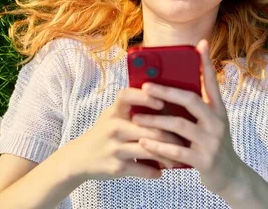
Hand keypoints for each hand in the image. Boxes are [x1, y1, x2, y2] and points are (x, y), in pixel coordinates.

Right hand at [65, 87, 186, 181]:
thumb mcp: (112, 115)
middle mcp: (114, 127)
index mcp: (114, 111)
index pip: (127, 96)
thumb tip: (167, 101)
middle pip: (150, 128)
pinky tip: (161, 170)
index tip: (161, 103)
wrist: (81, 157)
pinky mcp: (117, 167)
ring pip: (150, 150)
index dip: (145, 98)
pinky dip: (156, 171)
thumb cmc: (104, 132)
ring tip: (177, 157)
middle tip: (185, 139)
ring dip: (168, 155)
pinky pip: (144, 169)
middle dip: (172, 135)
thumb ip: (133, 108)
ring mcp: (115, 148)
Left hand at [132, 39, 246, 196]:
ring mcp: (212, 142)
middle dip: (166, 91)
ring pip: (179, 125)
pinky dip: (158, 146)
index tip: (199, 44)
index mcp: (218, 110)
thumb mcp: (211, 122)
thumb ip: (199, 104)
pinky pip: (177, 150)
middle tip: (145, 87)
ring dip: (155, 121)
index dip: (206, 63)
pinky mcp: (205, 161)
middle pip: (191, 100)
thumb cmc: (212, 144)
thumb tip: (179, 82)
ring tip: (136, 119)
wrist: (230, 177)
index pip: (211, 82)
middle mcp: (217, 122)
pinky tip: (144, 142)